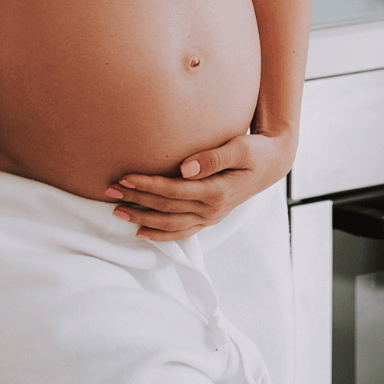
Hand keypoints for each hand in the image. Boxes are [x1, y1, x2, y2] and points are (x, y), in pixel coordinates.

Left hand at [106, 131, 297, 240]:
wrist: (273, 163)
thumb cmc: (255, 151)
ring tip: (117, 211)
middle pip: (166, 209)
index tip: (125, 178)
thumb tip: (185, 168)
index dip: (148, 185)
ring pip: (169, 224)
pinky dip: (160, 235)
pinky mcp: (209, 218)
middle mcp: (212, 210)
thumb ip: (213, 157)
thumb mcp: (240, 148)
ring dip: (141, 218)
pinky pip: (181, 232)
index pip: (174, 191)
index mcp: (217, 192)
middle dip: (136, 201)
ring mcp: (211, 217)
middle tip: (110, 191)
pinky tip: (140, 232)